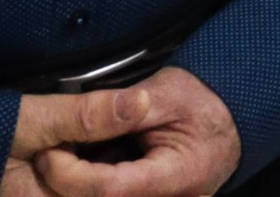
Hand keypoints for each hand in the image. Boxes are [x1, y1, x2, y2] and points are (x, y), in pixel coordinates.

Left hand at [27, 68, 241, 196]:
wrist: (231, 117)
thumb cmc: (202, 101)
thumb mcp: (166, 93)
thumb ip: (125, 108)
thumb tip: (88, 114)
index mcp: (176, 177)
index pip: (110, 189)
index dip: (72, 175)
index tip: (48, 153)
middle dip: (72, 182)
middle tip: (52, 152)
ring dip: (84, 184)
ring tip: (70, 152)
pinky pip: (117, 195)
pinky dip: (100, 182)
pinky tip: (94, 158)